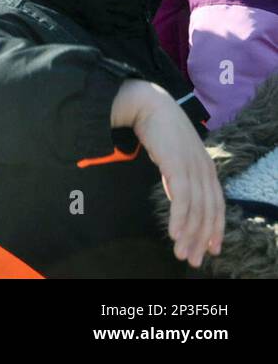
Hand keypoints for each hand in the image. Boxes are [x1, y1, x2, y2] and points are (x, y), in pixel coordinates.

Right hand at [111, 80, 223, 266]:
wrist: (147, 103)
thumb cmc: (157, 128)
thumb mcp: (174, 155)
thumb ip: (179, 175)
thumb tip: (177, 198)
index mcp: (206, 168)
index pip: (216, 205)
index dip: (215, 229)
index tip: (210, 249)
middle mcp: (204, 169)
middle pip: (208, 212)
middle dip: (201, 239)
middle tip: (193, 259)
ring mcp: (192, 167)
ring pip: (196, 209)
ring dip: (188, 234)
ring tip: (181, 253)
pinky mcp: (177, 164)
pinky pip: (181, 198)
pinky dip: (179, 218)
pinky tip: (173, 233)